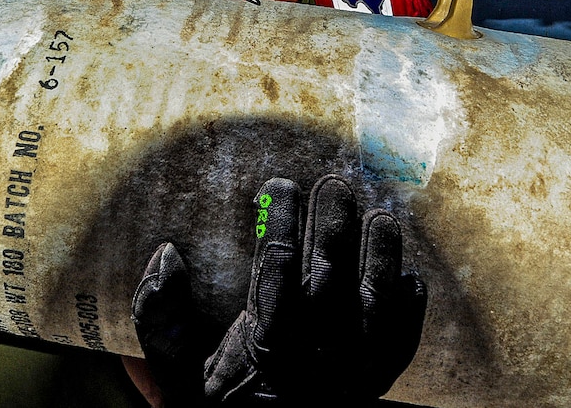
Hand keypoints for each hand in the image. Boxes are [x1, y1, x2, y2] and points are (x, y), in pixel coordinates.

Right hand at [131, 175, 426, 405]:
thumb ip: (161, 321)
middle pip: (329, 286)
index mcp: (263, 355)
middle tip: (332, 183)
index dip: (278, 224)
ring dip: (381, 258)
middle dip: (332, 229)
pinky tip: (408, 274)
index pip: (275, 277)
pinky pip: (401, 345)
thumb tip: (166, 255)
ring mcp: (350, 379)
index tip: (277, 184)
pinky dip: (409, 309)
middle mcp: (312, 367)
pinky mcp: (375, 387)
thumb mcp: (175, 376)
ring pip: (376, 310)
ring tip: (380, 213)